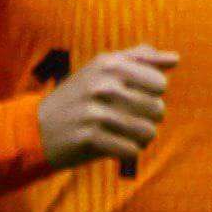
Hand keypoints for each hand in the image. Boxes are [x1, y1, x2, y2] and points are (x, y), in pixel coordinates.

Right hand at [37, 45, 176, 170]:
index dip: (154, 95)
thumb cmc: (79, 98)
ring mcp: (94, 111)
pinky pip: (131, 150)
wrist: (36, 129)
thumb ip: (139, 59)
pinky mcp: (89, 137)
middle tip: (130, 119)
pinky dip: (129, 152)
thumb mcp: (102, 69)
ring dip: (142, 138)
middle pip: (157, 108)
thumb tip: (175, 59)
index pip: (159, 82)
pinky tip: (117, 147)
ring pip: (148, 131)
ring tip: (127, 134)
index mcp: (108, 64)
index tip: (137, 97)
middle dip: (150, 119)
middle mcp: (101, 84)